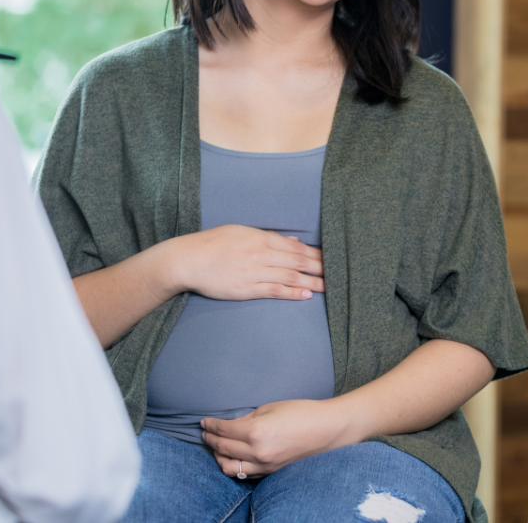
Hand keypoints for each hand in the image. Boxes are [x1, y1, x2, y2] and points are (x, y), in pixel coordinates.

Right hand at [170, 225, 323, 300]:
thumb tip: (293, 240)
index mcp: (261, 238)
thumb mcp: (242, 232)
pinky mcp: (247, 289)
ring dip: (312, 281)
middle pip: (298, 261)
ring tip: (330, 286)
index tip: (331, 258)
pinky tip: (306, 295)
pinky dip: (292, 292)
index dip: (316, 254)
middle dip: (321, 267)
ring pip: (290, 276)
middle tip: (339, 272)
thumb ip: (269, 237)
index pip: (296, 247)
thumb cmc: (213, 243)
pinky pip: (274, 291)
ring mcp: (254, 272)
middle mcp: (261, 254)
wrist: (188, 259)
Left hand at [201, 399, 350, 478]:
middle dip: (210, 439)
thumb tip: (234, 424)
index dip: (211, 425)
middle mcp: (257, 451)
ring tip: (216, 447)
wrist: (328, 429)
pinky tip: (233, 457)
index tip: (204, 422)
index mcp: (256, 430)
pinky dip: (234, 465)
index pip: (224, 430)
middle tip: (205, 432)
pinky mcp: (271, 472)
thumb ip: (249, 418)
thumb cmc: (303, 412)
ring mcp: (264, 465)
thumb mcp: (272, 407)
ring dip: (218, 456)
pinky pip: (245, 473)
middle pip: (223, 448)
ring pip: (229, 467)